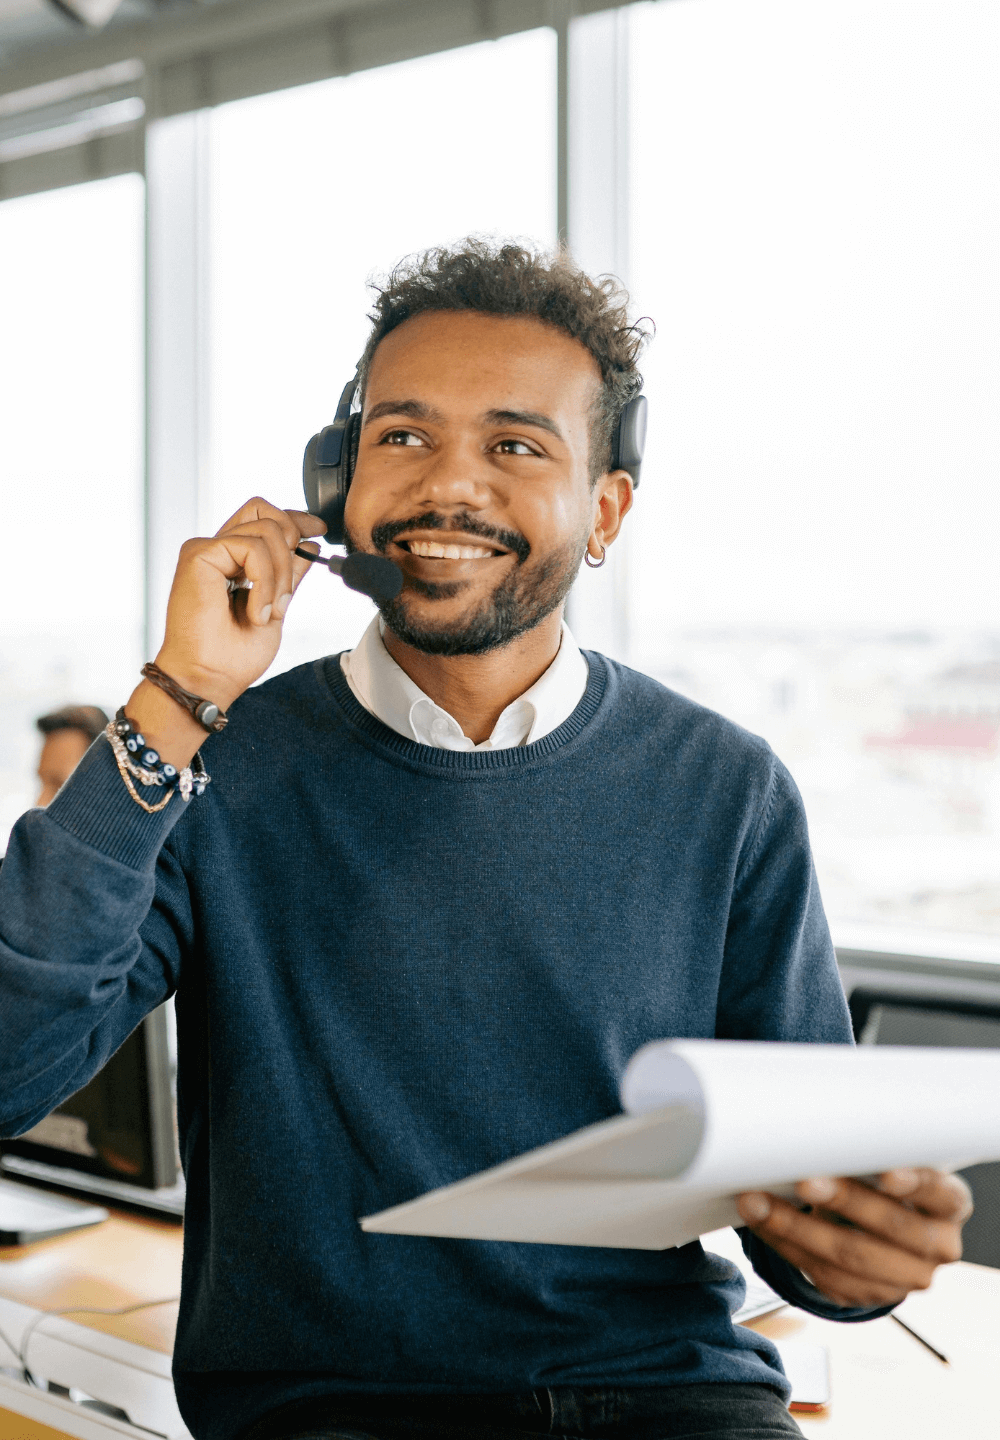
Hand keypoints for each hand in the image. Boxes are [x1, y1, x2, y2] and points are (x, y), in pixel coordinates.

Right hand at [125, 499, 324, 765]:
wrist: (210, 678)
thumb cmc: (234, 656)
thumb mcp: (277, 606)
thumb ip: (288, 573)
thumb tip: (309, 541)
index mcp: (231, 560)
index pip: (264, 518)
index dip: (295, 518)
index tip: (320, 531)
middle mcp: (216, 549)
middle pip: (263, 508)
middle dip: (291, 538)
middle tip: (290, 582)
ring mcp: (206, 549)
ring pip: (266, 528)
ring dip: (280, 574)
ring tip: (269, 611)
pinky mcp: (199, 554)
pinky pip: (252, 548)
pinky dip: (265, 581)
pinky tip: (257, 611)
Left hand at [737, 1168, 972, 1307]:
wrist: (880, 1225)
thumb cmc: (882, 1178)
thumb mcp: (888, 1161)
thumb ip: (869, 1153)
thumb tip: (818, 1133)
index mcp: (950, 1203)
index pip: (939, 1193)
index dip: (914, 1184)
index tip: (888, 1174)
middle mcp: (938, 1245)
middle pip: (889, 1226)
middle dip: (842, 1201)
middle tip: (805, 1183)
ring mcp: (905, 1277)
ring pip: (848, 1256)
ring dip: (795, 1228)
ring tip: (758, 1203)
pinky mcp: (868, 1294)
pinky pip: (823, 1274)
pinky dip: (786, 1245)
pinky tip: (763, 1223)